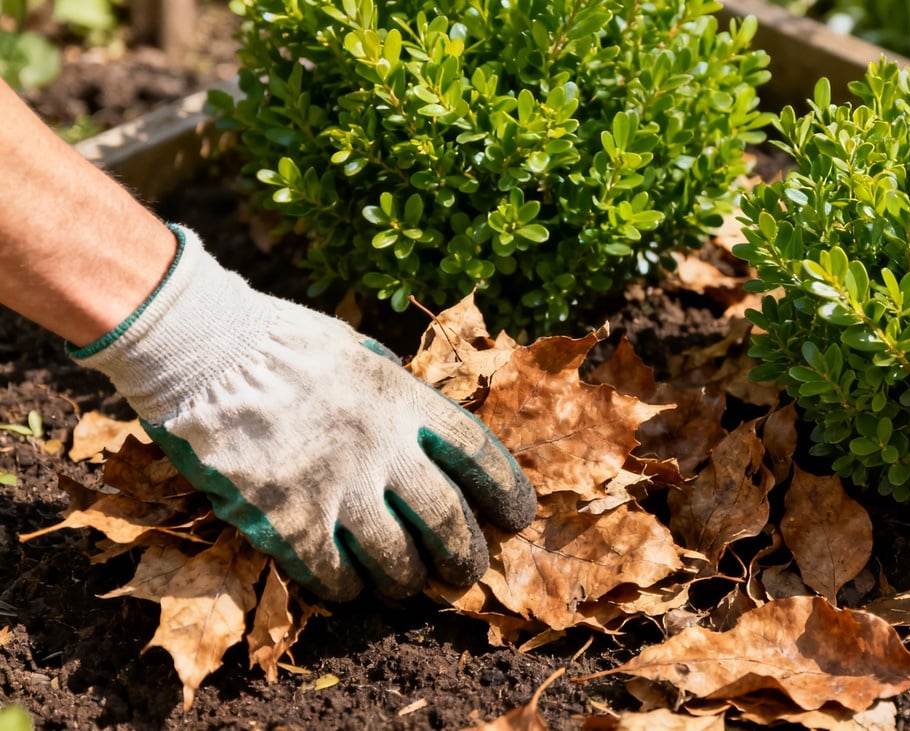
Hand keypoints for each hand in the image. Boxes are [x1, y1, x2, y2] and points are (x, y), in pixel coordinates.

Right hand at [73, 225, 534, 600]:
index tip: (516, 517)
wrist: (203, 352)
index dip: (506, 492)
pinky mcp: (290, 521)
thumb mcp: (359, 354)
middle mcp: (382, 450)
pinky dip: (348, 588)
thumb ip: (398, 396)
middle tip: (465, 572)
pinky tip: (348, 587)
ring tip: (405, 584)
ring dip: (407, 581)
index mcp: (405, 402)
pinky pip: (334, 575)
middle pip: (448, 522)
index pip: (478, 456)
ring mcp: (338, 489)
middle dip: (465, 556)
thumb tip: (426, 432)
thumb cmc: (280, 344)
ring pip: (397, 562)